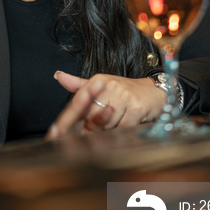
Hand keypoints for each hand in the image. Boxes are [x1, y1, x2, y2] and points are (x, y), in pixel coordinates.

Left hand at [45, 71, 166, 139]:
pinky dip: (122, 130)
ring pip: (107, 125)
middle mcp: (110, 86)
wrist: (154, 92)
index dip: (67, 118)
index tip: (55, 133)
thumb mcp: (102, 85)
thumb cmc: (125, 91)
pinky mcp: (136, 108)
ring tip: (118, 122)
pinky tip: (128, 124)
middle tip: (92, 134)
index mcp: (98, 80)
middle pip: (92, 118)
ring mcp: (123, 96)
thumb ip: (79, 86)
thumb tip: (58, 76)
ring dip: (110, 130)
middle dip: (92, 129)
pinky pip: (122, 128)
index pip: (79, 101)